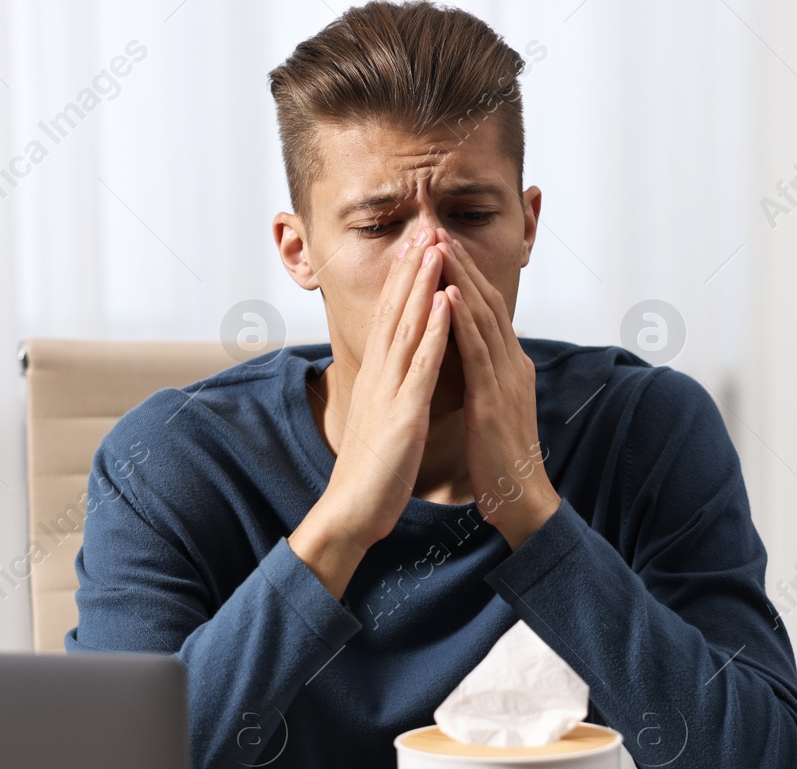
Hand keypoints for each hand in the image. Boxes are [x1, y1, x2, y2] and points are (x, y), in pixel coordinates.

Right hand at [289, 227, 452, 596]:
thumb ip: (393, 392)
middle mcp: (379, 376)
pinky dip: (434, 330)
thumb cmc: (372, 473)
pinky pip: (421, 365)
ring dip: (422, 284)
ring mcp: (389, 391)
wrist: (351, 512)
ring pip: (407, 326)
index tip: (418, 248)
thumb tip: (402, 376)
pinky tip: (445, 302)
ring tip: (435, 247)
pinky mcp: (401, 413)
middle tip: (425, 228)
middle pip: (395, 311)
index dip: (403, 281)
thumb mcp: (383, 420)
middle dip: (411, 269)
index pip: (390, 319)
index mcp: (377, 378)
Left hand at [436, 229, 560, 549]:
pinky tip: (449, 296)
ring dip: (461, 279)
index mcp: (510, 366)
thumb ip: (484, 377)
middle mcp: (513, 364)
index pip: (487, 309)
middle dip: (462, 265)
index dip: (466, 276)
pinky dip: (463, 321)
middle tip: (437, 230)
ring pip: (483, 318)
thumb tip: (472, 354)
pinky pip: (478, 352)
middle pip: (487, 302)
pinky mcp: (495, 400)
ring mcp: (506, 380)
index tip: (441, 248)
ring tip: (439, 248)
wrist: (521, 500)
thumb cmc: (501, 459)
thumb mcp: (493, 407)